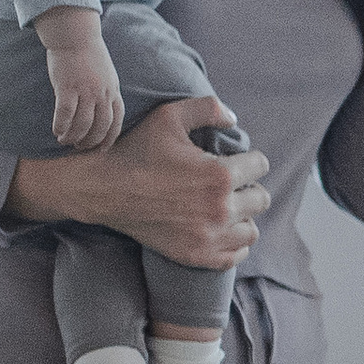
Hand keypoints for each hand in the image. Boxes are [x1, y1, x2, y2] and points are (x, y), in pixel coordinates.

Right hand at [7, 94, 267, 264]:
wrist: (103, 189)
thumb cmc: (136, 149)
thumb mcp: (169, 116)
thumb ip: (208, 108)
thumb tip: (235, 120)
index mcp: (219, 174)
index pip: (260, 166)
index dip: (250, 159)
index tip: (238, 160)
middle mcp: (219, 208)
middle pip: (261, 199)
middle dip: (249, 187)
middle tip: (231, 183)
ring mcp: (208, 236)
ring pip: (252, 229)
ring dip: (244, 216)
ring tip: (227, 206)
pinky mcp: (196, 255)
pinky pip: (236, 254)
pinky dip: (234, 243)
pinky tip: (221, 229)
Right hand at [34, 11, 123, 150]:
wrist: (75, 36)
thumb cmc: (88, 55)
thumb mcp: (106, 75)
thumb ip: (106, 92)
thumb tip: (100, 111)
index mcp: (113, 91)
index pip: (116, 121)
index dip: (109, 138)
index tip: (101, 148)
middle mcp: (102, 93)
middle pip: (100, 127)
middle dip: (90, 141)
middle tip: (78, 146)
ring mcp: (86, 91)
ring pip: (82, 124)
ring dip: (73, 137)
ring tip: (65, 140)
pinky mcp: (67, 87)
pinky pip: (66, 114)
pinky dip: (61, 126)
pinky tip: (56, 130)